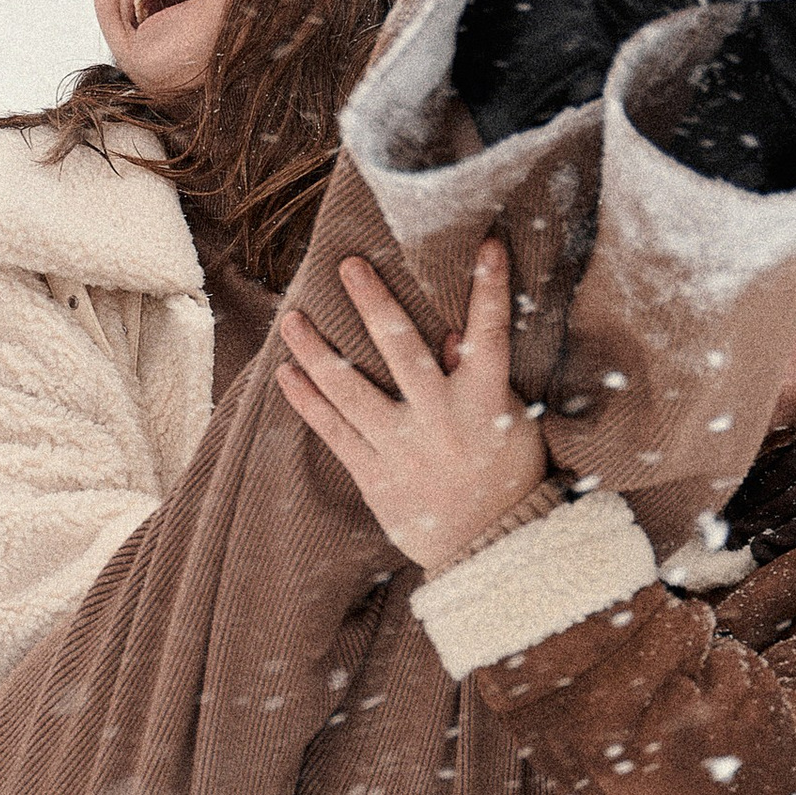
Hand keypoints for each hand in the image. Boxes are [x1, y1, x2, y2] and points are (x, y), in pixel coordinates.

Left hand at [276, 241, 549, 576]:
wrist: (489, 548)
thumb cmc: (506, 477)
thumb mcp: (509, 424)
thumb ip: (478, 380)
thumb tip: (448, 336)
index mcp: (483, 402)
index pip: (489, 335)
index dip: (490, 289)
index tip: (487, 246)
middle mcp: (438, 420)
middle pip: (400, 349)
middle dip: (374, 303)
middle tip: (349, 265)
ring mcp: (401, 448)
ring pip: (349, 389)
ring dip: (316, 350)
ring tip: (291, 318)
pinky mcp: (374, 475)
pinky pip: (333, 431)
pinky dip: (308, 401)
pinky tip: (286, 374)